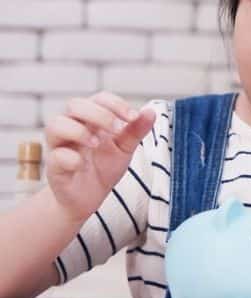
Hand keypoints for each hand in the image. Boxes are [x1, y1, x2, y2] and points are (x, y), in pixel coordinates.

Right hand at [44, 92, 155, 222]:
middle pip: (74, 105)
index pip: (99, 98)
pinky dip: (69, 158)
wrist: (89, 198)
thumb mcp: (125, 148)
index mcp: (91, 119)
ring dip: (79, 131)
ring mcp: (60, 146)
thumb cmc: (104, 167)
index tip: (133, 117)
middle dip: (98, 114)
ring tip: (97, 144)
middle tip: (117, 129)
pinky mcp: (53, 167)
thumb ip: (135, 131)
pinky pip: (54, 156)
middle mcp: (72, 127)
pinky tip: (81, 164)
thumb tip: (150, 112)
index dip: (115, 103)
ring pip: (55, 124)